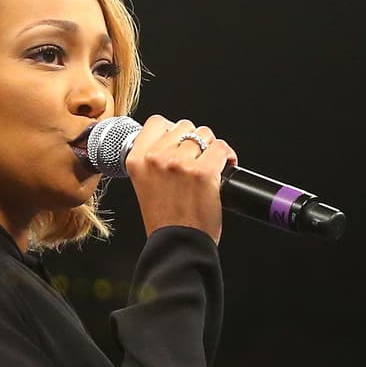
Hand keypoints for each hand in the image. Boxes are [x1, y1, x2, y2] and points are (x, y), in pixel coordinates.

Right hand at [124, 116, 238, 243]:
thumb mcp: (144, 185)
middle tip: (197, 159)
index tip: (179, 141)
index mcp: (137, 160)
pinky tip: (226, 166)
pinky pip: (221, 148)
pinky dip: (228, 156)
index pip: (157, 122)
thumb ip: (153, 161)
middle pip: (184, 126)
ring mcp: (180, 163)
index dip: (172, 130)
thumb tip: (175, 140)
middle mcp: (156, 158)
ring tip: (211, 164)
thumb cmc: (164, 221)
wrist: (177, 244)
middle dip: (194, 140)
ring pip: (204, 134)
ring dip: (211, 147)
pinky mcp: (203, 172)